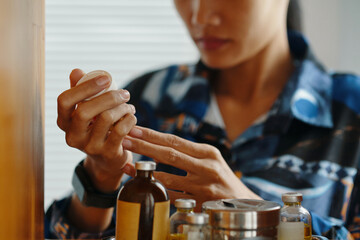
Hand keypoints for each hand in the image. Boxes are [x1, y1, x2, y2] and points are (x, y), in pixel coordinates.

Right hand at [57, 69, 135, 191]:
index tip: (106, 78)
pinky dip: (130, 119)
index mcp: (64, 122)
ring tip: (129, 106)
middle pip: (85, 110)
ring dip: (123, 108)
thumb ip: (80, 91)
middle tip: (124, 93)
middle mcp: (72, 136)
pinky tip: (132, 117)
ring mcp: (89, 147)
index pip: (65, 100)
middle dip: (109, 97)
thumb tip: (77, 71)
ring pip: (106, 118)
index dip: (85, 86)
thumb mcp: (86, 111)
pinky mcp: (108, 153)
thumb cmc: (96, 128)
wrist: (107, 159)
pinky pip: (121, 130)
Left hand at [122, 126, 260, 210]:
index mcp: (208, 152)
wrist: (242, 202)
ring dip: (144, 170)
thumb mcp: (211, 159)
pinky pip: (171, 196)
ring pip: (167, 178)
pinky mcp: (198, 204)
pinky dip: (156, 190)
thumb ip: (189, 152)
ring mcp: (203, 187)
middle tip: (125, 140)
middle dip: (144, 147)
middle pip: (169, 155)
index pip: (175, 141)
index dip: (153, 135)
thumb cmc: (221, 177)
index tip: (135, 129)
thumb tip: (159, 143)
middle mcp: (207, 167)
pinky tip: (143, 184)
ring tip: (127, 163)